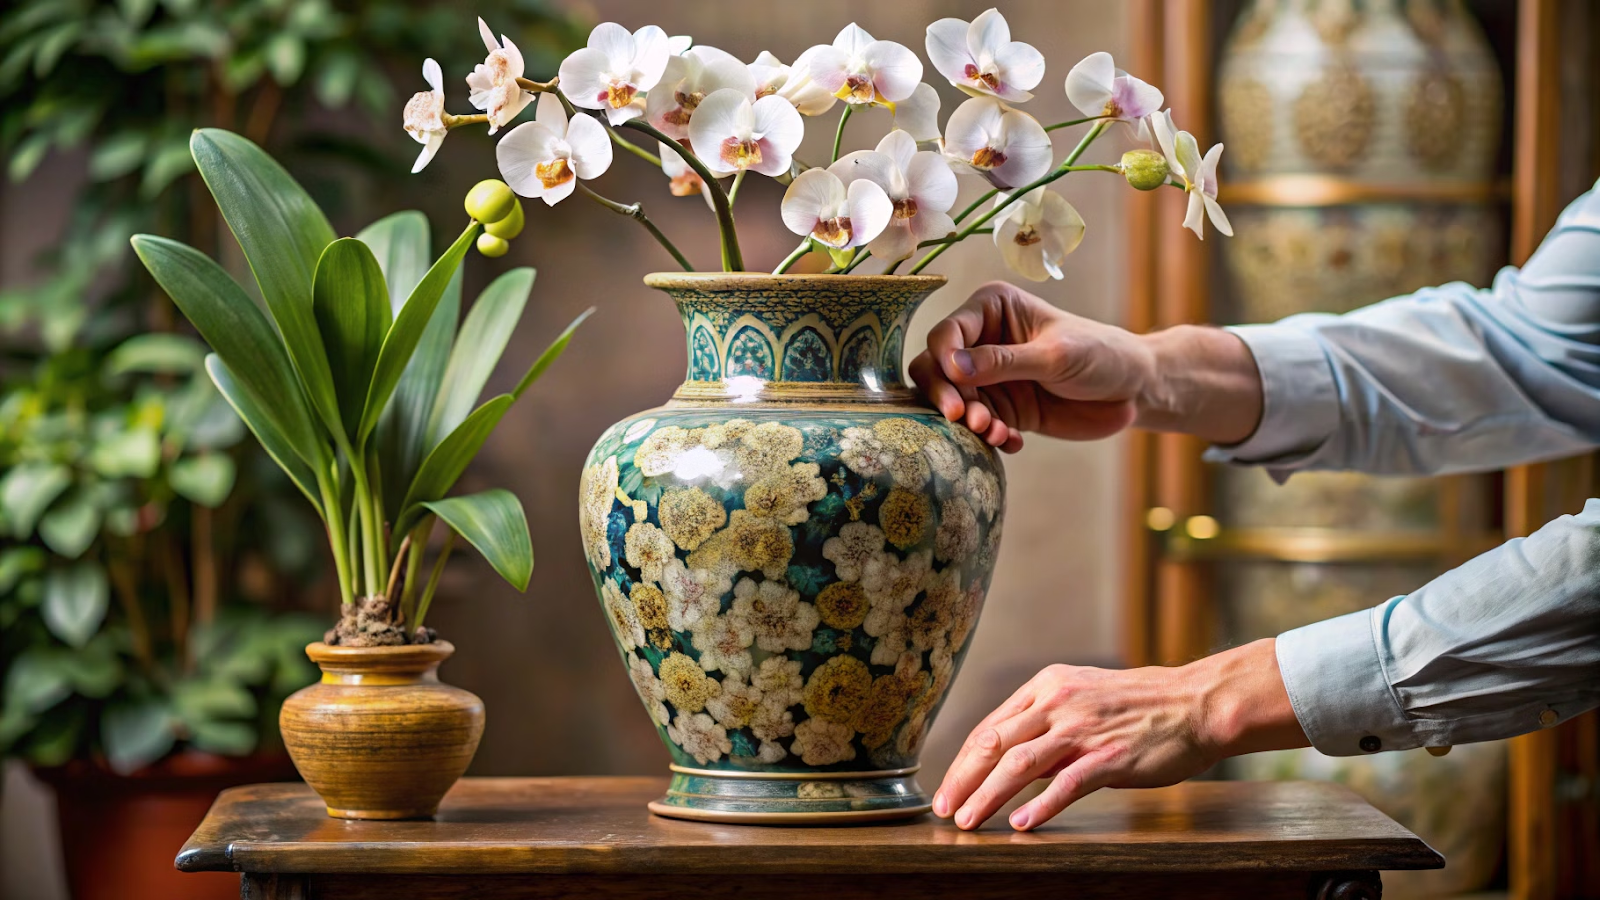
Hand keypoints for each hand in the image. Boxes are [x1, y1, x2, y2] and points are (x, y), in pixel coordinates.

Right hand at [909, 281, 1151, 451]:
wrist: (1132, 389)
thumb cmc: (1100, 354)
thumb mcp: (1054, 356)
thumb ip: (1003, 362)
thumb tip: (952, 367)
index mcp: (992, 308)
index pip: (947, 333)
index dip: (944, 358)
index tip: (958, 381)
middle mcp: (982, 340)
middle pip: (935, 368)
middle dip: (947, 396)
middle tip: (965, 419)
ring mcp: (989, 377)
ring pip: (953, 402)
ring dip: (970, 421)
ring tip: (997, 433)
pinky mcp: (1002, 408)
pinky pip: (978, 425)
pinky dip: (989, 436)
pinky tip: (1013, 441)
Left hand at [932, 639, 1308, 830]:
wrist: (1196, 703)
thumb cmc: (1139, 706)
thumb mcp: (1083, 699)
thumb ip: (1045, 725)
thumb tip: (1011, 761)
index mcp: (1047, 686)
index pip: (990, 726)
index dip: (963, 761)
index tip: (946, 790)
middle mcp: (1058, 703)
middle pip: (995, 743)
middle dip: (963, 780)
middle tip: (945, 810)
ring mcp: (1084, 729)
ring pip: (1020, 764)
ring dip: (989, 795)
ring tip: (970, 821)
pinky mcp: (1111, 756)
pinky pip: (1068, 783)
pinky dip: (1042, 805)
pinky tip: (1022, 824)